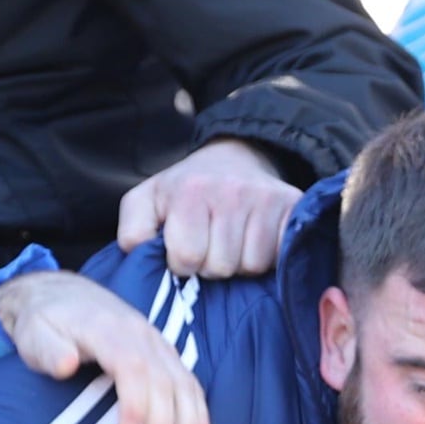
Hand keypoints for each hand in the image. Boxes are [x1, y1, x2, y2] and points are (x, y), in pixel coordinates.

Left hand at [0, 270, 211, 423]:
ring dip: (189, 423)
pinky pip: (188, 382)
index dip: (135, 402)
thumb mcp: (34, 333)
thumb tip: (66, 364)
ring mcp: (155, 343)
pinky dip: (198, 412)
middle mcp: (139, 334)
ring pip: (182, 383)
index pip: (131, 366)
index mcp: (107, 328)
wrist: (62, 295)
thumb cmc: (44, 321)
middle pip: (162, 380)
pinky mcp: (163, 353)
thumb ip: (49, 349)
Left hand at [116, 140, 299, 279]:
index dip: (183, 263)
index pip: (187, 258)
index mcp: (189, 191)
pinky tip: (257, 240)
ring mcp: (264, 198)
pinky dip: (269, 257)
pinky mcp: (292, 205)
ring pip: (252, 266)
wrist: (233, 157)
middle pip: (221, 266)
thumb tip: (138, 255)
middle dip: (212, 264)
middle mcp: (230, 192)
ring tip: (234, 242)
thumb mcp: (147, 200)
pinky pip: (280, 257)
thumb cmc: (185, 189)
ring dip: (241, 263)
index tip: (185, 249)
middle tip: (211, 245)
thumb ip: (133, 230)